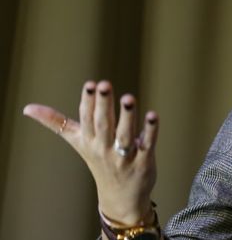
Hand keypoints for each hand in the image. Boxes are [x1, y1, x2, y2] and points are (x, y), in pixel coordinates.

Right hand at [23, 80, 158, 225]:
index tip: (91, 84)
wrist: (120, 197)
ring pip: (124, 134)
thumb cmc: (99, 160)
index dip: (88, 101)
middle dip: (103, 104)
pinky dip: (150, 131)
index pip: (87, 119)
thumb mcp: (77, 142)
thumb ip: (57, 122)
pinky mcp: (143, 161)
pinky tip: (153, 116)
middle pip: (103, 124)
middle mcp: (104, 148)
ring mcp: (124, 156)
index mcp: (89, 140)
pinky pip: (147, 144)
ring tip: (128, 98)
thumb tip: (28, 108)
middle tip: (104, 84)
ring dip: (127, 116)